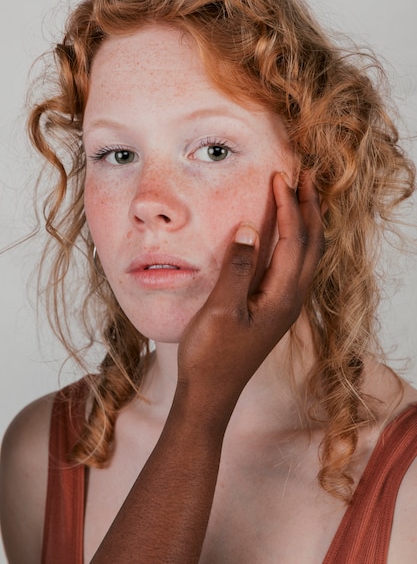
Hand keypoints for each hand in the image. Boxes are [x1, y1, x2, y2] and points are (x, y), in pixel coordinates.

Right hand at [176, 170, 323, 423]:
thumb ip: (238, 268)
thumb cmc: (211, 355)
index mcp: (282, 296)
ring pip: (309, 255)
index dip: (290, 206)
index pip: (295, 240)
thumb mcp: (221, 309)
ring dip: (308, 223)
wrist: (211, 393)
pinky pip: (296, 266)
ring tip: (302, 196)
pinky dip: (297, 241)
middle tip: (308, 176)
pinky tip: (285, 235)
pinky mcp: (275, 309)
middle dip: (311, 208)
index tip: (281, 176)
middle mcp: (292, 299)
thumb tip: (251, 228)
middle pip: (313, 244)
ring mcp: (285, 305)